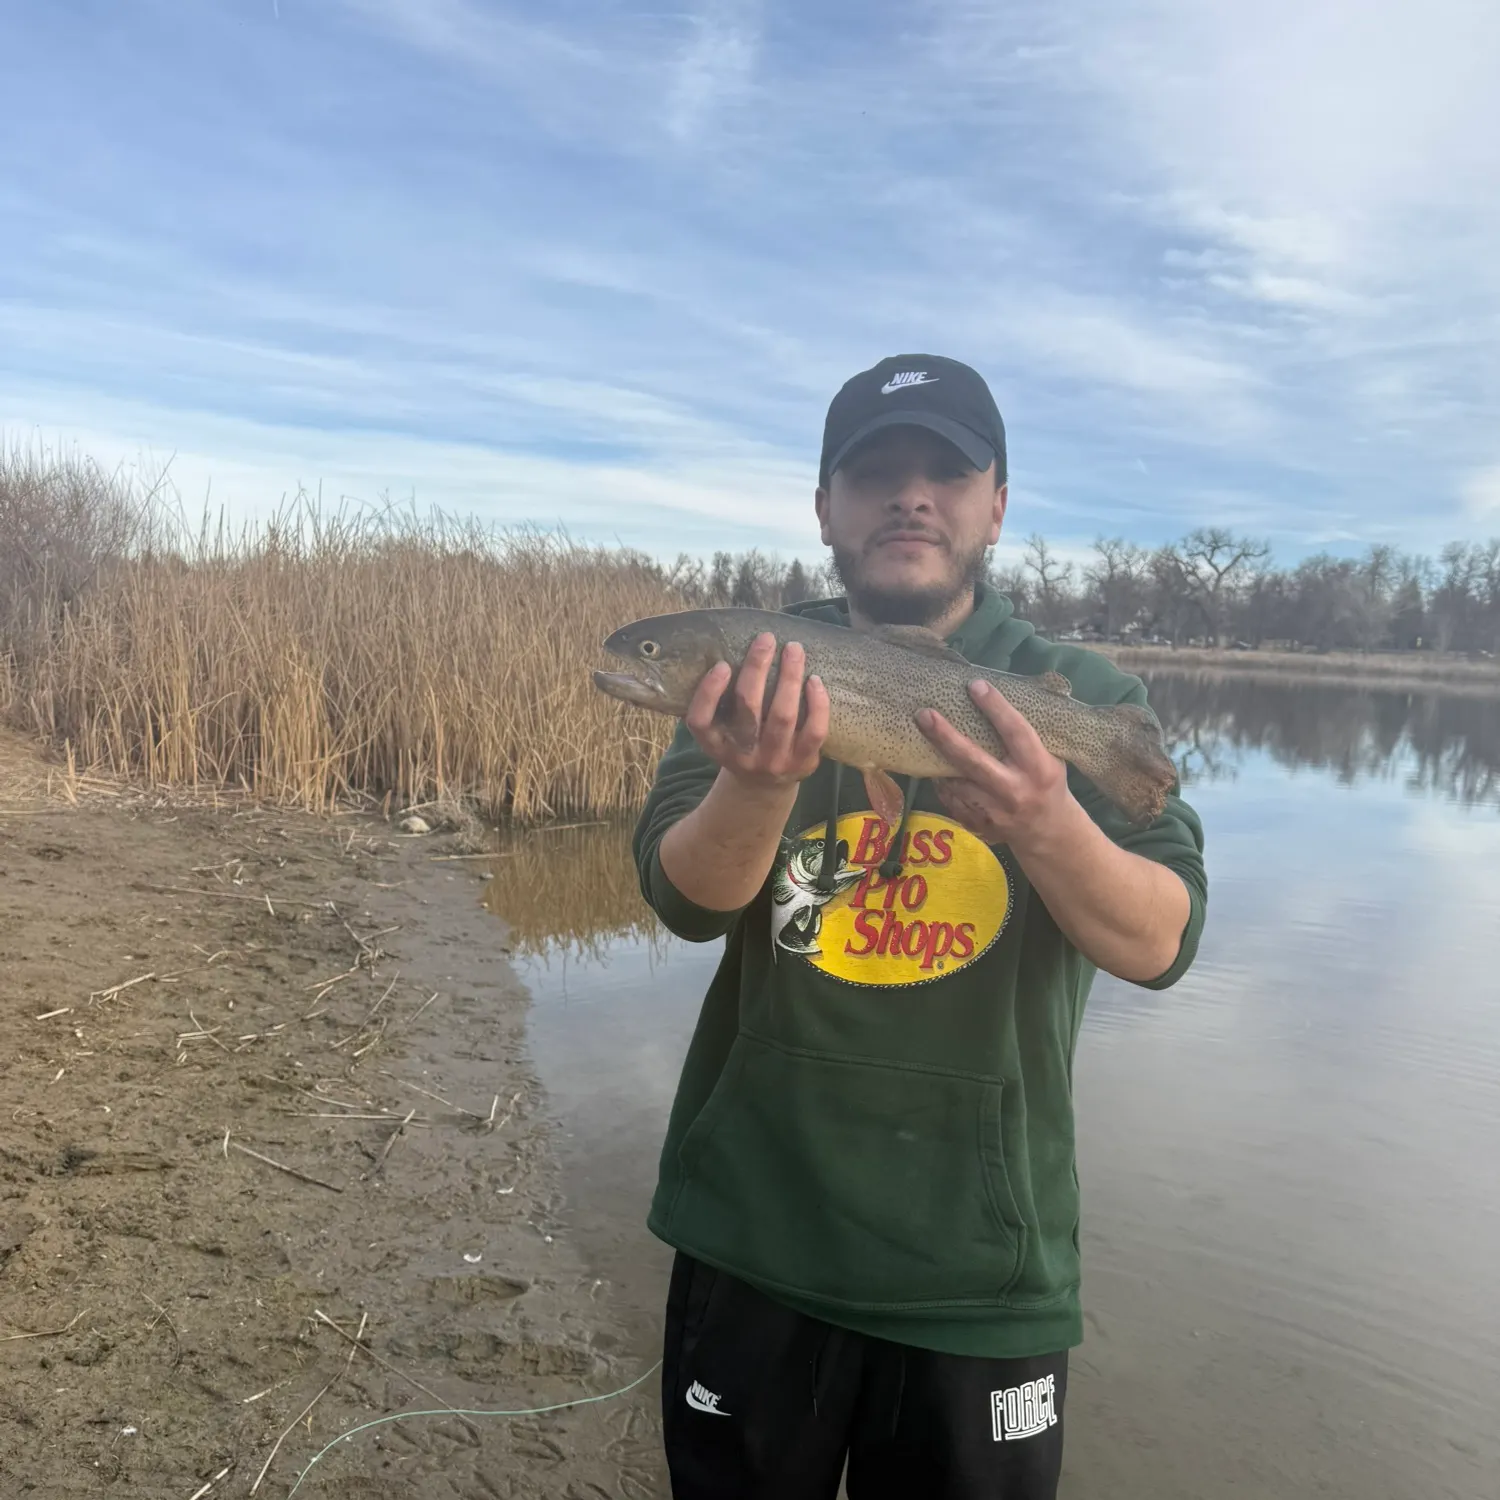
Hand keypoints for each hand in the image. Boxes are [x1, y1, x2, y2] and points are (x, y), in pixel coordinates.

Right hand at [684, 633, 829, 789]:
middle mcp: (742, 755)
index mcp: (715, 745)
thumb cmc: (742, 744)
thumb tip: (733, 648)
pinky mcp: (803, 763)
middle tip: (765, 639)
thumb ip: (720, 702)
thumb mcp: (722, 731)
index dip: (709, 693)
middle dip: (756, 668)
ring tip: (793, 649)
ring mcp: (774, 761)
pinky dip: (817, 703)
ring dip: (789, 677)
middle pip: (748, 709)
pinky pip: (814, 731)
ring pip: (783, 715)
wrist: (763, 787)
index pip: (700, 721)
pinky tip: (814, 680)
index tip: (722, 665)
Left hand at [916, 679, 1073, 850]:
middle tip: (924, 714)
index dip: (995, 708)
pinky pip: (951, 799)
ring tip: (924, 737)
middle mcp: (1014, 791)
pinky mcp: (977, 825)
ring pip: (956, 782)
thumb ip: (1025, 735)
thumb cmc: (1046, 782)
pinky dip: (943, 783)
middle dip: (946, 737)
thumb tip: (992, 696)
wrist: (1047, 831)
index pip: (1015, 732)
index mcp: (1039, 769)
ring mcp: (994, 812)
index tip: (975, 685)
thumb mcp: (1051, 757)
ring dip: (939, 760)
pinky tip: (940, 770)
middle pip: (973, 761)